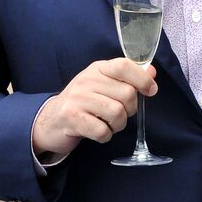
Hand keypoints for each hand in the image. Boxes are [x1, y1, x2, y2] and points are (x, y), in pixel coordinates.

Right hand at [31, 58, 155, 158]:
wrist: (50, 120)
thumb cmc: (83, 102)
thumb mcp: (103, 84)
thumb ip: (127, 78)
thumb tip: (152, 72)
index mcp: (97, 68)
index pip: (124, 66)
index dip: (142, 78)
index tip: (151, 91)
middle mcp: (87, 80)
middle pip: (127, 94)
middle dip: (130, 109)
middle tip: (121, 113)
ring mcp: (77, 99)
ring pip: (117, 113)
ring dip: (119, 125)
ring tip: (109, 124)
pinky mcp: (71, 118)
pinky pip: (102, 131)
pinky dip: (106, 136)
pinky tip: (98, 132)